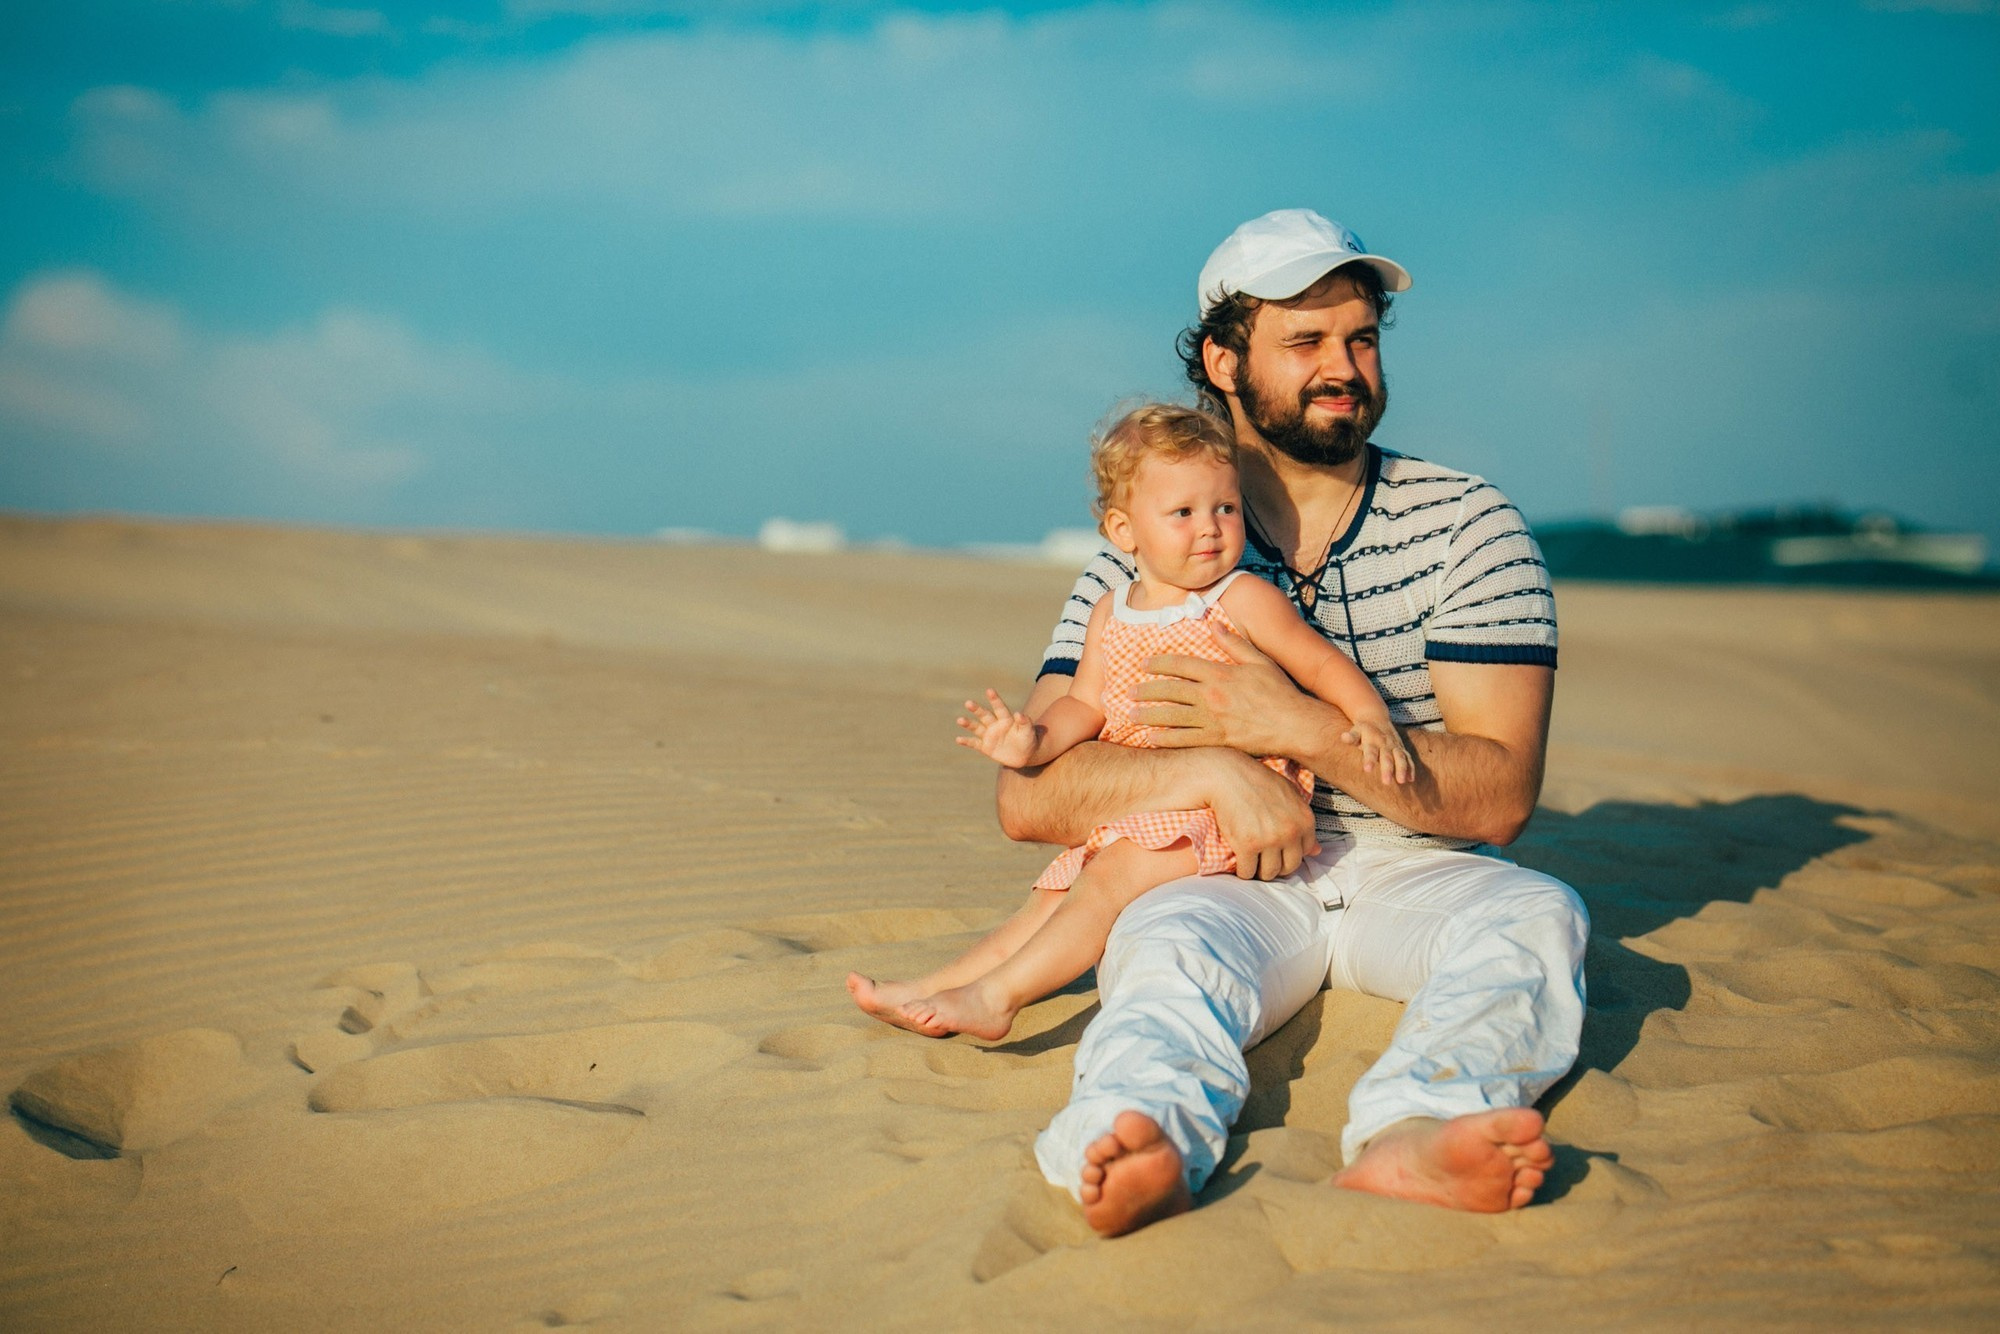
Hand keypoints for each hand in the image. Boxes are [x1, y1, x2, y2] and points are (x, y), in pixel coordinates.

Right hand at [955, 689, 1037, 767]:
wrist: (1025, 755)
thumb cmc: (1029, 740)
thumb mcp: (1029, 731)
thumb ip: (1025, 722)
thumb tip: (1019, 713)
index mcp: (1006, 719)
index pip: (999, 707)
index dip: (995, 699)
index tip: (989, 690)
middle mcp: (995, 724)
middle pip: (984, 715)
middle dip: (977, 709)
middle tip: (968, 703)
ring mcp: (989, 735)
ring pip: (976, 727)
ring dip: (968, 724)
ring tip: (960, 720)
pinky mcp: (985, 747)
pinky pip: (974, 743)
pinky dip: (966, 741)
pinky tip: (958, 739)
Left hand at [1131, 627, 1328, 757]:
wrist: (1295, 725)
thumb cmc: (1280, 692)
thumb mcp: (1259, 661)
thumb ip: (1234, 643)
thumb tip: (1213, 625)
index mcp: (1220, 673)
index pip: (1181, 664)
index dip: (1159, 663)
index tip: (1145, 663)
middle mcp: (1212, 695)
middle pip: (1170, 690)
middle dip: (1146, 690)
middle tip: (1129, 691)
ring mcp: (1213, 720)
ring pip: (1172, 716)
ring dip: (1149, 715)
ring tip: (1131, 715)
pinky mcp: (1217, 741)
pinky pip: (1185, 741)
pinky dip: (1166, 740)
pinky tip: (1150, 740)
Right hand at [1202, 750, 1320, 879]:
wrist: (1228, 776)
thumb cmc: (1258, 781)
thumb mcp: (1289, 796)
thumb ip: (1303, 823)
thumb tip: (1317, 851)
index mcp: (1305, 820)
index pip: (1305, 852)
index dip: (1290, 854)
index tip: (1279, 852)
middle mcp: (1290, 832)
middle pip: (1289, 867)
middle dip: (1277, 867)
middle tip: (1265, 861)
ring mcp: (1269, 840)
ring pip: (1269, 873)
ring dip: (1260, 871)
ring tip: (1253, 863)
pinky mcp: (1247, 846)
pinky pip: (1247, 872)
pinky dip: (1243, 871)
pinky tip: (1240, 862)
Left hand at [1343, 720, 1414, 784]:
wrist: (1376, 717)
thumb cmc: (1363, 729)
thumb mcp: (1356, 730)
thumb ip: (1351, 737)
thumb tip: (1344, 737)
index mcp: (1372, 740)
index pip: (1370, 751)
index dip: (1369, 760)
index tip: (1367, 770)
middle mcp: (1385, 743)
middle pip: (1387, 757)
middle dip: (1387, 769)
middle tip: (1386, 782)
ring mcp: (1394, 746)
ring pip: (1400, 758)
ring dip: (1402, 769)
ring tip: (1401, 781)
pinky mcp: (1401, 749)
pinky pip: (1408, 759)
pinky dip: (1410, 768)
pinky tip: (1410, 780)